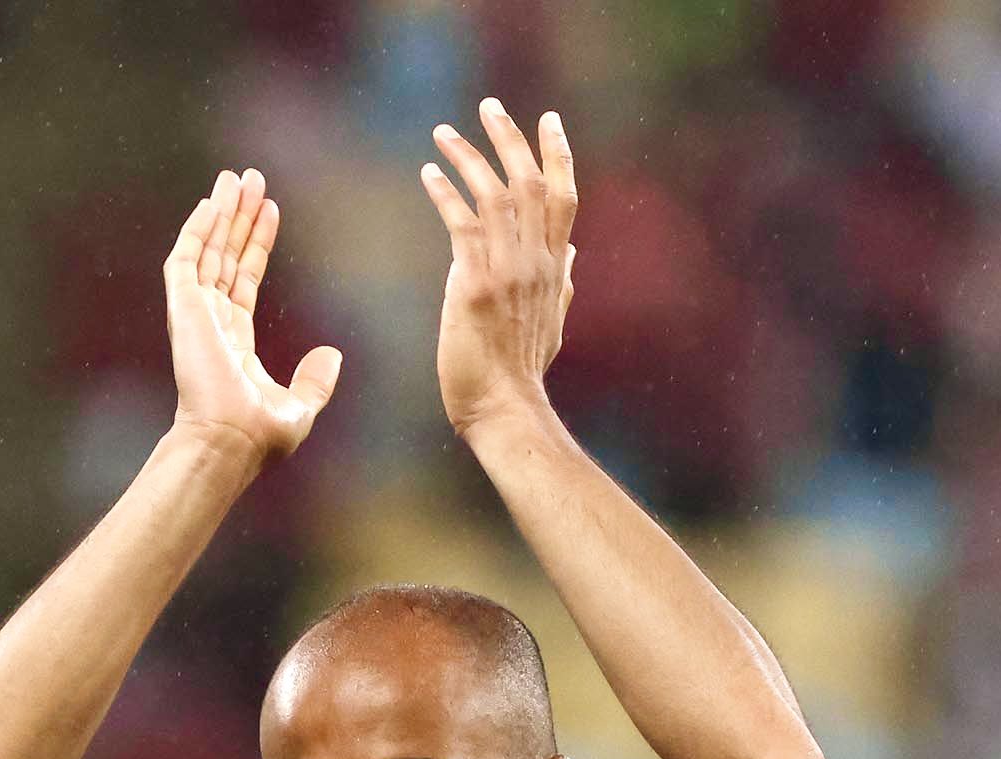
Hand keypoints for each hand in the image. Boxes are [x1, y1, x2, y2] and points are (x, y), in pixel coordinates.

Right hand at [164, 169, 342, 466]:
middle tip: (250, 179)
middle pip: (225, 257)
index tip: (271, 212)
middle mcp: (212, 325)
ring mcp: (196, 316)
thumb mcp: (299, 408)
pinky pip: (186, 260)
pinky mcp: (185, 310)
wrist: (231, 441)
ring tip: (236, 177)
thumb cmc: (259, 436)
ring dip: (221, 214)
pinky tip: (211, 203)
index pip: (244, 282)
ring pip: (207, 251)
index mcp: (235, 345)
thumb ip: (314, 381)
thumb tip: (331, 355)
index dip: (257, 246)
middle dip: (238, 218)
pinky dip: (197, 230)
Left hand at [420, 98, 576, 437]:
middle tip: (490, 106)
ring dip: (468, 156)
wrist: (505, 410)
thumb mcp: (552, 324)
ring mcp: (507, 273)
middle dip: (510, 138)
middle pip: (530, 183)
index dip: (558, 154)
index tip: (547, 120)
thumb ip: (561, 283)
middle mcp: (535, 263)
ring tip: (444, 132)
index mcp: (554, 269)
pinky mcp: (474, 286)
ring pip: (494, 195)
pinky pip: (461, 224)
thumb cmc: (521, 375)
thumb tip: (571, 253)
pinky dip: (445, 193)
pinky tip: (429, 174)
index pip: (563, 198)